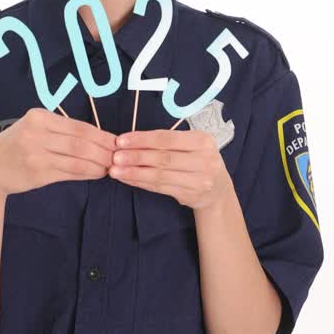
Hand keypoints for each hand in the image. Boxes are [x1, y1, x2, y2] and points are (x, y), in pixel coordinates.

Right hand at [0, 108, 117, 196]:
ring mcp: (36, 154)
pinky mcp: (38, 173)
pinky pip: (69, 172)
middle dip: (104, 150)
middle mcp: (36, 134)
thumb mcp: (33, 128)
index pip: (78, 126)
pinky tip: (96, 174)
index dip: (101, 135)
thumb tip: (99, 138)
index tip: (116, 141)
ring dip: (98, 164)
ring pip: (77, 159)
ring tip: (110, 167)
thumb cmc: (17, 145)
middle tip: (118, 156)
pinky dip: (86, 173)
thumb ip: (60, 130)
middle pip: (80, 142)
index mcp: (38, 117)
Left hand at [108, 129, 231, 210]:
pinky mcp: (190, 194)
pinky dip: (141, 182)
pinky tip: (128, 178)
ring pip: (160, 175)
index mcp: (203, 141)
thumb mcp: (192, 144)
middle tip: (115, 156)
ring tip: (116, 170)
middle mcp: (204, 160)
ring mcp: (199, 180)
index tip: (122, 141)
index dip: (142, 139)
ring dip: (134, 172)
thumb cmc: (198, 159)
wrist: (218, 188)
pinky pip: (160, 187)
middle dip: (136, 157)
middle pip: (163, 158)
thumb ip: (166, 142)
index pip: (167, 138)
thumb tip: (130, 141)